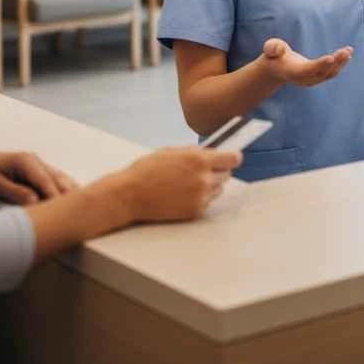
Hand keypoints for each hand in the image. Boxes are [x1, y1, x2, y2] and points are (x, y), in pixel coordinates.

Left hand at [0, 150, 78, 204]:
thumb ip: (15, 192)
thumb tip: (35, 201)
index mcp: (26, 161)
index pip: (46, 180)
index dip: (55, 196)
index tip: (64, 211)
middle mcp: (36, 161)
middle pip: (59, 179)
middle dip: (68, 194)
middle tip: (78, 212)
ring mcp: (39, 165)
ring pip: (61, 179)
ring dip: (69, 192)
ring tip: (80, 208)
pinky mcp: (39, 172)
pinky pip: (56, 181)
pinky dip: (65, 190)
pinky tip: (71, 201)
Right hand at [111, 147, 241, 222]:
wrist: (130, 195)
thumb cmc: (148, 170)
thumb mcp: (172, 151)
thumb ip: (195, 152)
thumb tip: (212, 152)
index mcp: (199, 159)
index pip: (233, 158)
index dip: (233, 157)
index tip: (233, 157)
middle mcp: (204, 179)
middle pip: (227, 175)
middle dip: (219, 170)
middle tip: (206, 169)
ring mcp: (200, 197)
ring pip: (219, 189)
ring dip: (211, 185)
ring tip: (190, 182)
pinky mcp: (195, 212)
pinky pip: (208, 202)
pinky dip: (201, 198)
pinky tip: (184, 194)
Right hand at [261, 37, 352, 85]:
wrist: (276, 68)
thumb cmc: (273, 55)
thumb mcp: (270, 48)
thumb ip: (272, 48)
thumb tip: (279, 49)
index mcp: (293, 72)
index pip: (308, 70)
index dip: (320, 64)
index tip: (331, 57)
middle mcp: (304, 79)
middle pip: (322, 72)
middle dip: (335, 62)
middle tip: (346, 51)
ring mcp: (312, 80)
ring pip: (329, 73)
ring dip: (340, 63)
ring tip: (348, 50)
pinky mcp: (318, 77)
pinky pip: (331, 72)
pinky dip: (340, 64)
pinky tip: (347, 54)